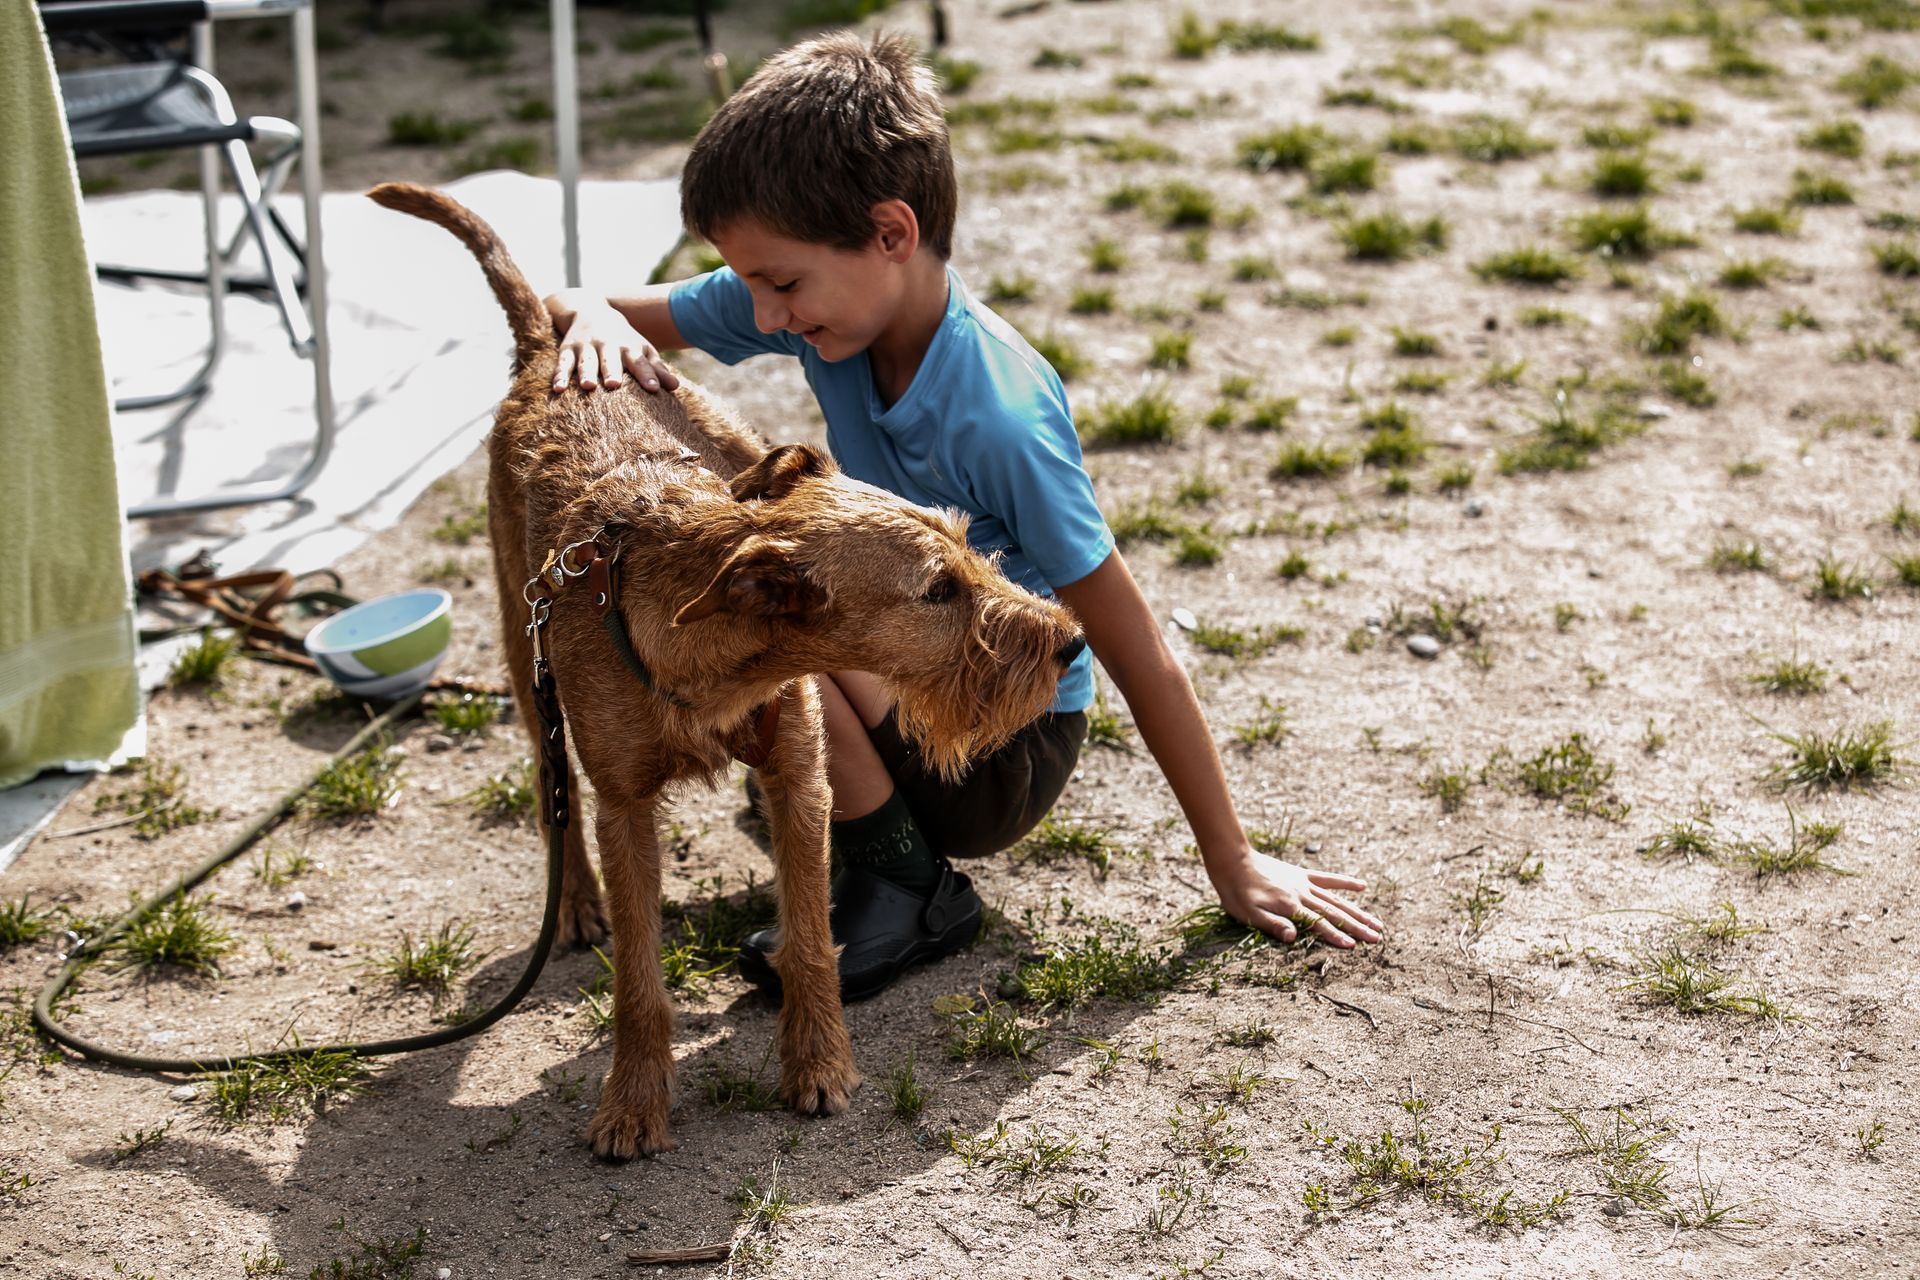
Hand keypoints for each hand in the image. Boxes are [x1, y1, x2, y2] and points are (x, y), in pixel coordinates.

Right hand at [552, 304, 678, 394]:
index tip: (654, 388)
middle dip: (611, 370)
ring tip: (588, 386)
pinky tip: (558, 389)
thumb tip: (676, 387)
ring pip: (585, 361)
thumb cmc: (623, 338)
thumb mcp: (641, 348)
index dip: (646, 374)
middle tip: (614, 384)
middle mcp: (607, 345)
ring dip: (585, 372)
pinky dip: (559, 375)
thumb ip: (656, 368)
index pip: (639, 362)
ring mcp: (586, 346)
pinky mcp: (567, 349)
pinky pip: (563, 363)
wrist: (591, 308)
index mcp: (628, 347)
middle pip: (610, 359)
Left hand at [1209, 848, 1383, 947]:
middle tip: (1377, 938)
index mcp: (1290, 906)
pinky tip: (1362, 886)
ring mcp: (1304, 883)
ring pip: (1336, 899)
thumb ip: (1272, 924)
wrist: (1233, 860)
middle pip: (1335, 913)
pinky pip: (1328, 878)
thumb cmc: (1237, 893)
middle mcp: (1302, 894)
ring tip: (1377, 923)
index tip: (1353, 946)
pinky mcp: (1302, 874)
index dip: (1335, 936)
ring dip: (1357, 911)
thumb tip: (1293, 938)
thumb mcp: (1248, 913)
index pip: (1318, 924)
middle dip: (1356, 927)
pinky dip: (1345, 882)